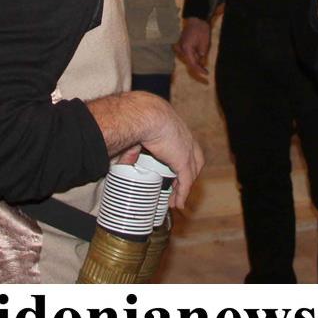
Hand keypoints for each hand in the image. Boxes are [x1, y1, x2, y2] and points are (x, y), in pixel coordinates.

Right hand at [88, 93, 205, 210]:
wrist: (147, 114)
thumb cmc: (140, 118)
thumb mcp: (137, 136)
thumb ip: (132, 151)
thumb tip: (123, 164)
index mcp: (177, 129)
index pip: (187, 147)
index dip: (183, 160)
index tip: (174, 171)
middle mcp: (186, 139)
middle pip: (194, 161)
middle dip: (186, 176)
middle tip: (175, 188)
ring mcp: (187, 150)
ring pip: (191, 174)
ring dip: (184, 188)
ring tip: (174, 200)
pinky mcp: (183, 161)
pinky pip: (186, 182)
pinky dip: (182, 194)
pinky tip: (178, 203)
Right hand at [173, 19, 210, 82]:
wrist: (196, 19)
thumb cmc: (201, 30)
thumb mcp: (205, 44)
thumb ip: (202, 55)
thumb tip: (201, 63)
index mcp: (186, 49)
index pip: (192, 64)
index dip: (199, 70)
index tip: (206, 74)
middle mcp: (180, 49)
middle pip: (188, 62)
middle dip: (197, 67)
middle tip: (205, 71)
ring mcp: (179, 46)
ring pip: (187, 58)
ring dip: (194, 62)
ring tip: (203, 64)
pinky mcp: (181, 44)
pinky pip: (186, 53)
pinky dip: (192, 56)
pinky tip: (198, 57)